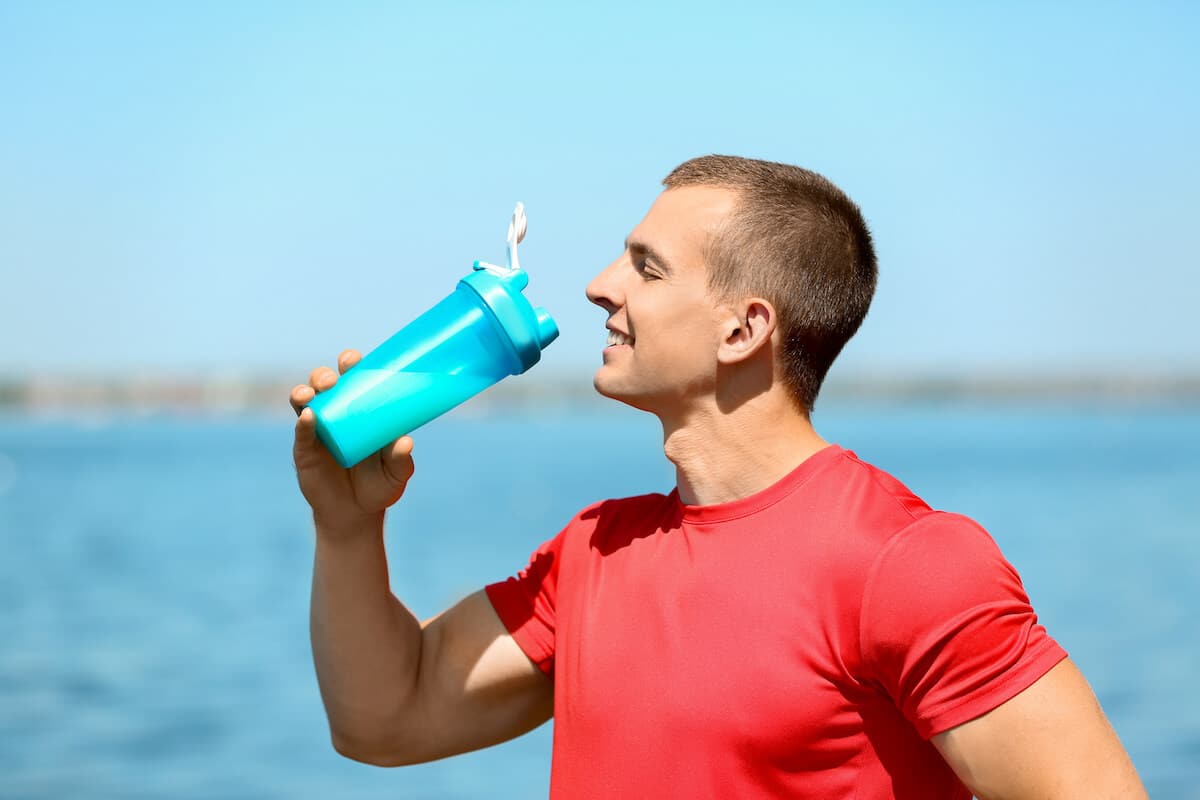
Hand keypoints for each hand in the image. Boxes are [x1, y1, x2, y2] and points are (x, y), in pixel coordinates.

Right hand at [291, 349, 415, 533]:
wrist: (357, 514)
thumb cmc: (380, 485)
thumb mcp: (396, 473)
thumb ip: (401, 459)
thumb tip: (406, 441)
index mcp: (359, 409)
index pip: (352, 379)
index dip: (350, 364)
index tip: (354, 360)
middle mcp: (335, 414)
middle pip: (324, 384)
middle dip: (324, 376)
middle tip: (334, 379)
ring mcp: (317, 430)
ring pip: (304, 401)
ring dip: (305, 391)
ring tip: (312, 394)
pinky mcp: (305, 450)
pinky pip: (301, 432)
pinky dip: (303, 423)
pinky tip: (308, 418)